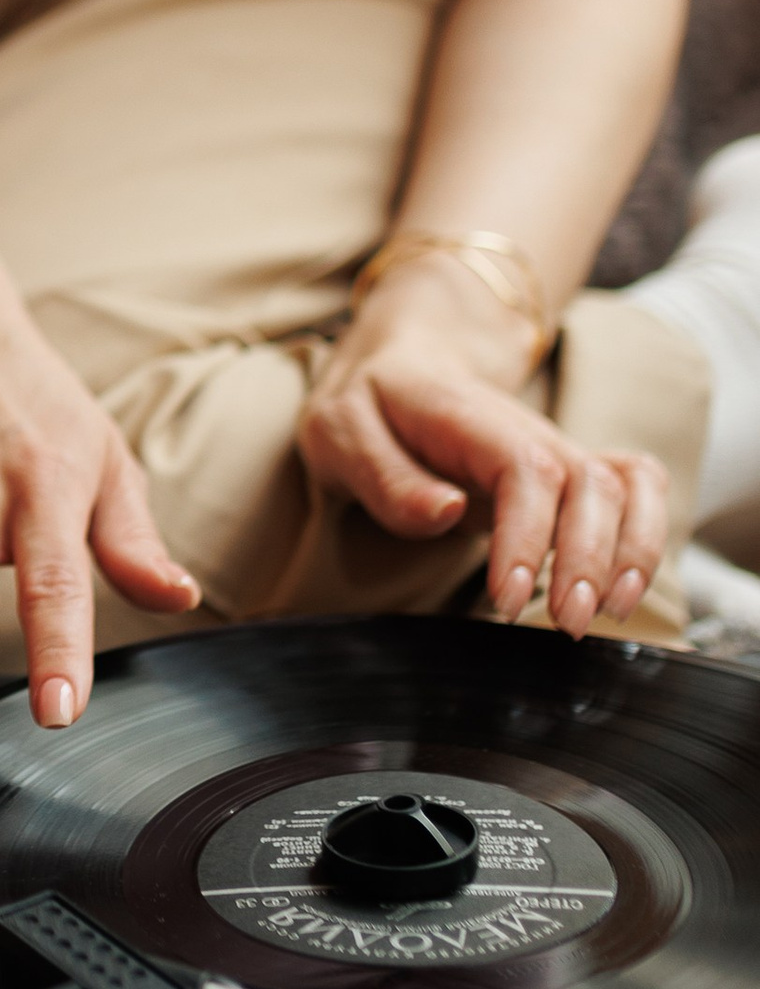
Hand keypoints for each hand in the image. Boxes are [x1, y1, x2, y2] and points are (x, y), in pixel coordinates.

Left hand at [302, 270, 665, 631]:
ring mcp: (558, 450)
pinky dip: (648, 535)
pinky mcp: (572, 473)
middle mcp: (529, 433)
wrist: (404, 365)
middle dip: (589, 559)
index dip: (528, 534)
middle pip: (590, 484)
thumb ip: (385, 475)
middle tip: (565, 623)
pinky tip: (626, 588)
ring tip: (610, 612)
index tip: (508, 598)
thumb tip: (444, 511)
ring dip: (632, 553)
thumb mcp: (340, 431)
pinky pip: (637, 489)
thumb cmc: (371, 405)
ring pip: (627, 488)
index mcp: (469, 420)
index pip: (524, 469)